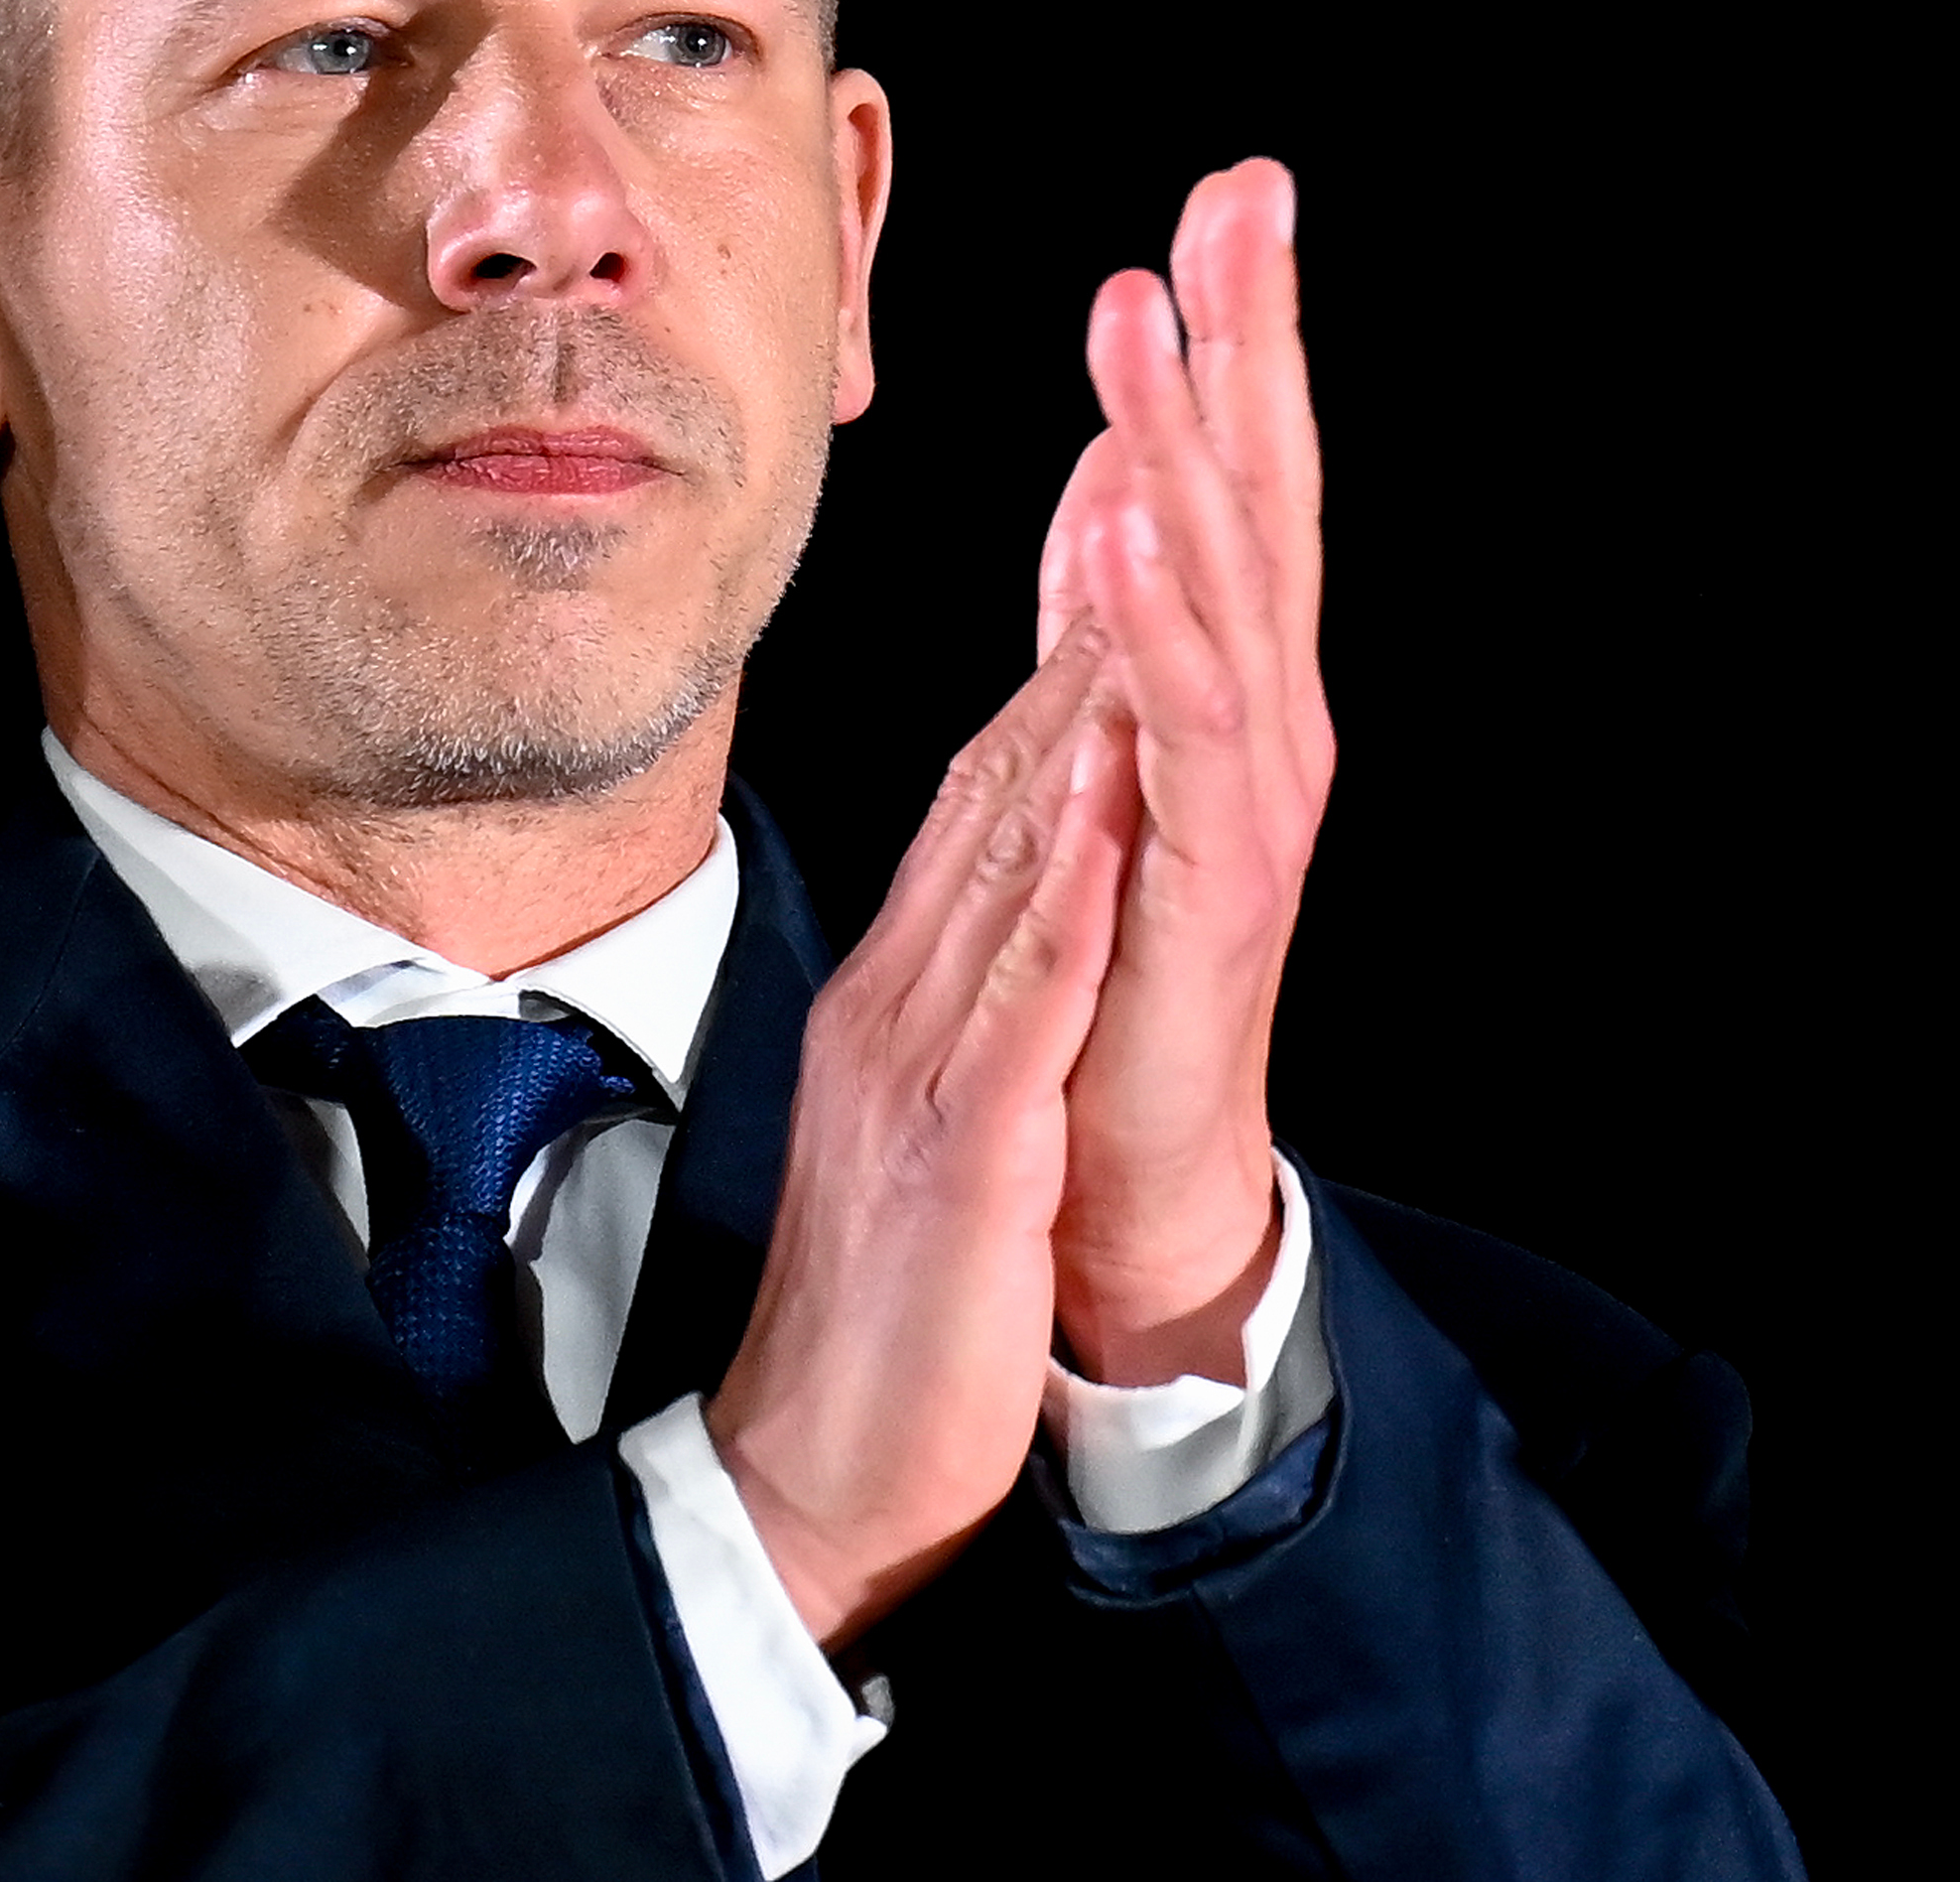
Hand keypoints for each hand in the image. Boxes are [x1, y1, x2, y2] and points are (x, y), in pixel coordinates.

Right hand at [706, 627, 1143, 1646]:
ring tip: (1141, 603)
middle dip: (1077, 637)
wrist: (814, 1469)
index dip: (1059, 660)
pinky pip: (1018, 1005)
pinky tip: (1115, 815)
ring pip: (1008, 865)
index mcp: (900, 994)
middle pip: (997, 791)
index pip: (987, 799)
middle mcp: (899, 999)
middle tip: (1145, 490)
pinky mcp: (957, 1150)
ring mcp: (918, 1064)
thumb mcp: (923, 1119)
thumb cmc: (888, 1310)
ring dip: (1076, 726)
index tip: (1125, 542)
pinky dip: (1069, 901)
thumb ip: (956, 1008)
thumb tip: (1011, 918)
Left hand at [1036, 159, 1333, 1385]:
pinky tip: (1120, 519)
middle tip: (1235, 200)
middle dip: (1248, 343)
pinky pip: (1180, 725)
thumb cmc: (1121, 970)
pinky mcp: (1213, 873)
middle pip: (1261, 494)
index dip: (1239, 333)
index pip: (1238, 471)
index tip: (1231, 194)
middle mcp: (1263, 714)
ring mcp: (1249, 791)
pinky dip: (1152, 617)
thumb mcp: (1108, 754)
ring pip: (1224, 587)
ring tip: (1145, 325)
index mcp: (1228, 677)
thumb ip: (1113, 620)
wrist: (1131, 1172)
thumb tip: (1107, 477)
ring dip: (1184, 448)